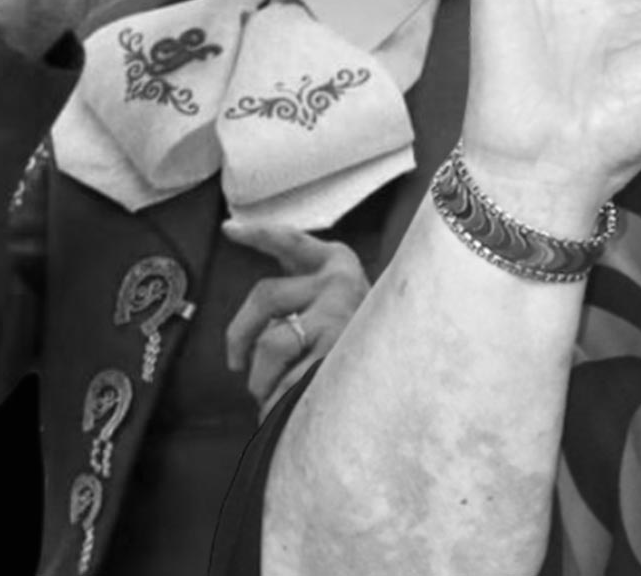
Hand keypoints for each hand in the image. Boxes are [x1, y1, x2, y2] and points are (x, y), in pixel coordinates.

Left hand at [223, 221, 370, 416]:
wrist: (411, 356)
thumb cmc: (360, 334)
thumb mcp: (334, 299)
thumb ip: (297, 292)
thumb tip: (241, 296)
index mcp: (336, 261)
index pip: (290, 241)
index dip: (259, 234)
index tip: (229, 229)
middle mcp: (339, 283)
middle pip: (264, 296)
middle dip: (238, 336)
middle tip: (236, 364)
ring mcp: (340, 318)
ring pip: (272, 344)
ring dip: (259, 377)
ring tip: (265, 395)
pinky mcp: (339, 357)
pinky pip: (288, 381)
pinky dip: (274, 401)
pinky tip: (276, 411)